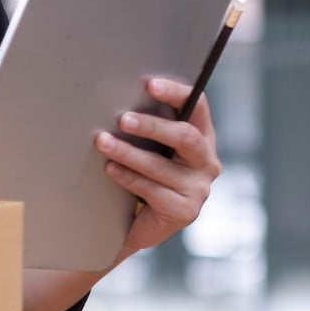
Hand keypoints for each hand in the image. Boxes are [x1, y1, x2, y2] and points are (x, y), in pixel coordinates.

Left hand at [95, 77, 222, 258]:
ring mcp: (198, 188)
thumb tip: (114, 97)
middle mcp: (206, 162)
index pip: (198, 107)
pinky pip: (152, 189)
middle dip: (151, 126)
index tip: (150, 84)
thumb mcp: (152, 148)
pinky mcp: (185, 211)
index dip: (176, 93)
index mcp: (202, 138)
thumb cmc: (145, 176)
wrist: (142, 225)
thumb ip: (147, 128)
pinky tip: (110, 169)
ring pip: (161, 165)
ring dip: (128, 152)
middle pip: (185, 137)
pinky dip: (127, 176)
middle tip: (123, 119)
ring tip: (103, 142)